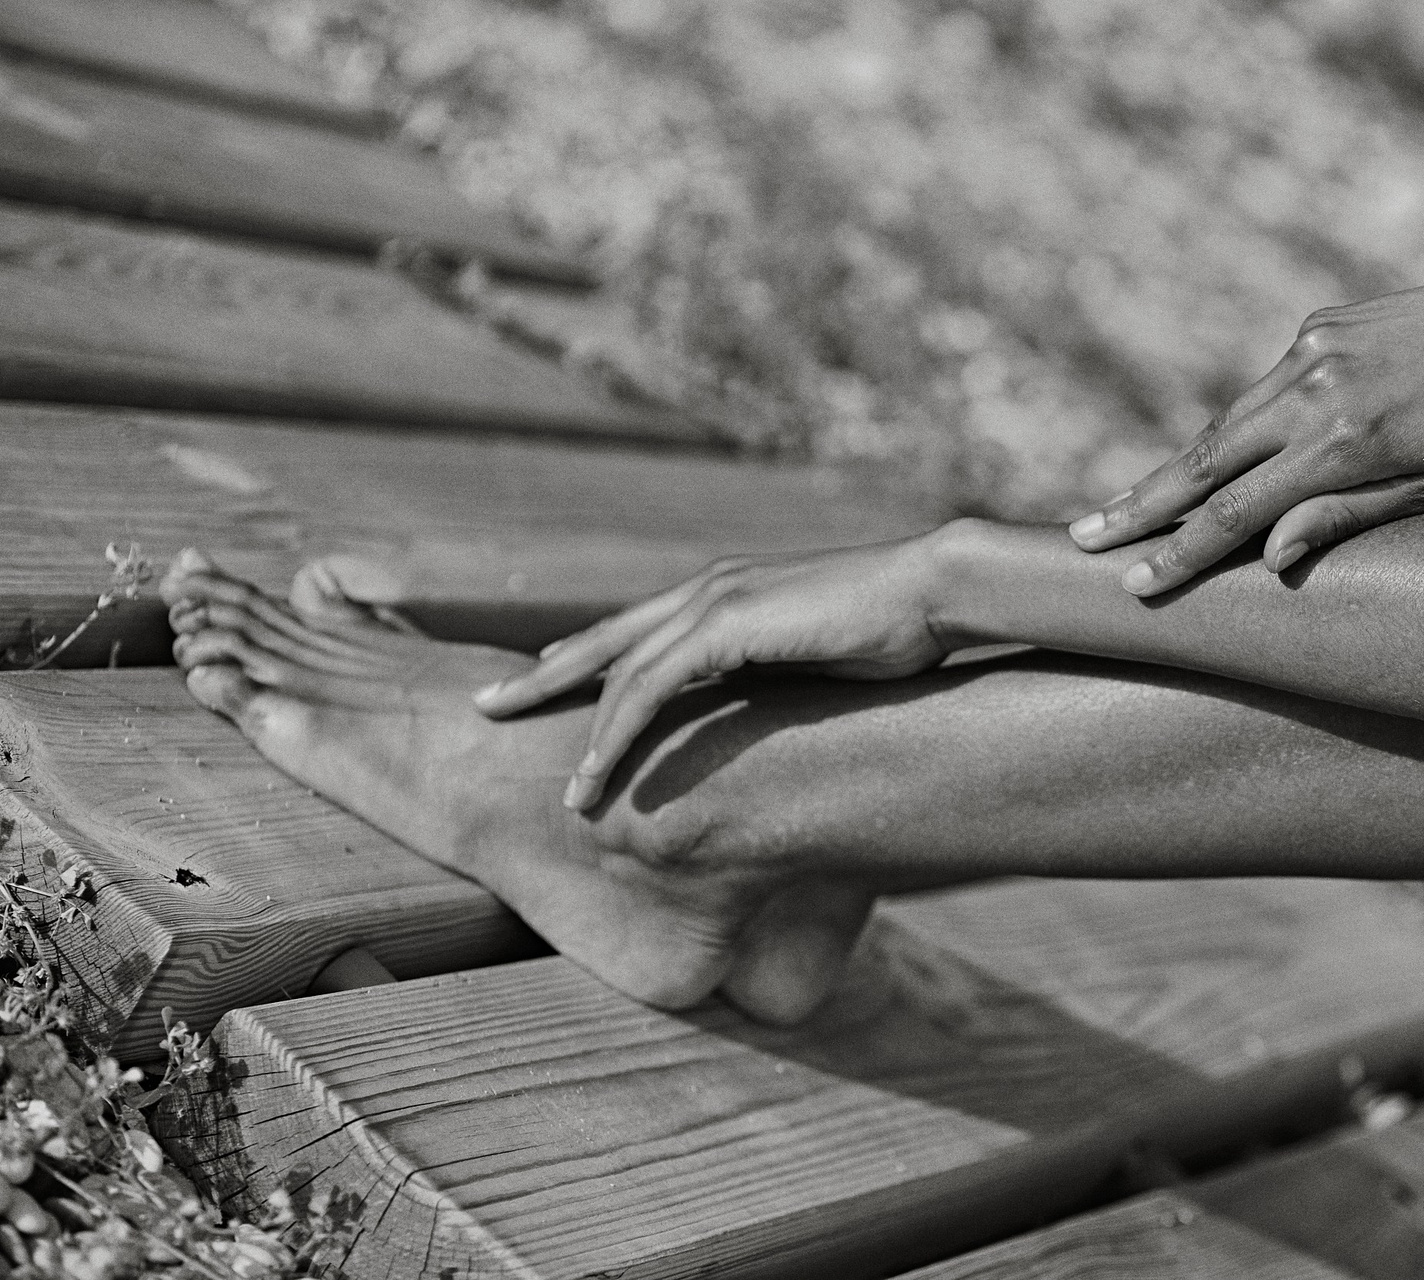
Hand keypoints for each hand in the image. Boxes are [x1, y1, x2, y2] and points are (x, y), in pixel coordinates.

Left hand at [473, 537, 949, 809]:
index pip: (632, 629)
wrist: (930, 595)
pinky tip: (600, 775)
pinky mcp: (728, 623)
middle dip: (539, 679)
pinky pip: (652, 686)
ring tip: (561, 794)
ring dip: (582, 735)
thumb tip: (759, 716)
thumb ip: (771, 676)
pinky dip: (620, 732)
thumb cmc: (891, 632)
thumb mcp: (812, 658)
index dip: (581, 659)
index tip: (537, 684)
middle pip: (600, 640)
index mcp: (724, 592)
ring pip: (618, 671)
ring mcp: (714, 600)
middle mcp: (706, 588)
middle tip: (487, 709)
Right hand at [1067, 247, 1423, 594]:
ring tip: (1122, 507)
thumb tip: (1269, 559)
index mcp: (1348, 444)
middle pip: (1207, 462)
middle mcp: (1318, 390)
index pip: (1240, 512)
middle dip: (1141, 506)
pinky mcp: (1320, 325)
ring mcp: (1314, 350)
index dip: (1182, 553)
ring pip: (1226, 424)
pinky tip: (1205, 460)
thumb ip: (1346, 519)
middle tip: (1082, 539)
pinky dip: (1230, 430)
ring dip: (1172, 469)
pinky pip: (1261, 392)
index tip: (1134, 584)